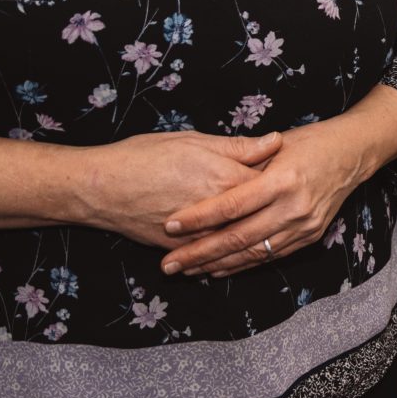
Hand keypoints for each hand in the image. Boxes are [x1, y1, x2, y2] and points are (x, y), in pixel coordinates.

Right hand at [75, 129, 283, 248]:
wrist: (101, 188)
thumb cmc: (145, 156)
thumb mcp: (194, 140)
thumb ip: (239, 146)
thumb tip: (276, 141)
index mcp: (226, 178)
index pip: (271, 181)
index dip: (283, 177)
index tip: (295, 171)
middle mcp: (219, 210)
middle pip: (260, 213)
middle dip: (275, 208)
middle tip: (287, 200)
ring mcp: (202, 234)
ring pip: (240, 240)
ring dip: (257, 236)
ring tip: (271, 227)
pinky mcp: (184, 249)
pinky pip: (215, 256)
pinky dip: (229, 255)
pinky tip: (240, 252)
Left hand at [159, 114, 396, 278]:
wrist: (354, 154)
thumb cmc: (310, 142)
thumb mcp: (277, 144)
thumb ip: (243, 162)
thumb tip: (203, 177)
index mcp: (282, 180)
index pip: (232, 205)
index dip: (199, 217)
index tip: (170, 226)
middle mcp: (294, 207)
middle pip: (238, 237)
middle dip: (200, 253)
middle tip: (169, 264)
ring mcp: (304, 226)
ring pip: (253, 253)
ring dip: (217, 265)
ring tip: (187, 270)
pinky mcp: (309, 237)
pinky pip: (270, 257)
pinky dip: (242, 264)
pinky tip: (218, 269)